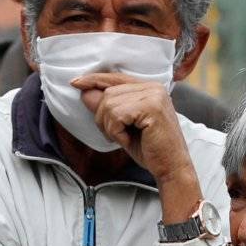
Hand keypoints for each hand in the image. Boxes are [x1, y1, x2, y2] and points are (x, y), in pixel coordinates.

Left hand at [76, 71, 193, 198]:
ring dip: (110, 127)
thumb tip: (85, 93)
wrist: (170, 167)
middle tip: (117, 136)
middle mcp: (153, 87)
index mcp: (148, 88)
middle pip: (108, 94)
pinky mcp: (152, 107)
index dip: (94, 80)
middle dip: (103, 118)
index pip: (115, 78)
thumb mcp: (122, 126)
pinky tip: (128, 140)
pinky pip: (117, 116)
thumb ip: (107, 108)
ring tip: (125, 138)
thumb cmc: (149, 148)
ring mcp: (154, 95)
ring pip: (110, 105)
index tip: (75, 83)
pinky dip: (116, 132)